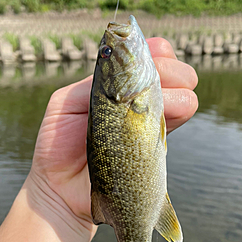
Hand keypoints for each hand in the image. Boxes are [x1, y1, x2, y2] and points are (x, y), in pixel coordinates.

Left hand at [28, 38, 197, 236]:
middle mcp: (135, 99)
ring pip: (183, 95)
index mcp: (114, 84)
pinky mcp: (156, 145)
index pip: (145, 57)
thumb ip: (97, 83)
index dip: (155, 51)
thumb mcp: (67, 104)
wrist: (62, 190)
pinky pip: (177, 121)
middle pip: (171, 72)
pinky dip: (179, 112)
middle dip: (172, 71)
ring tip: (159, 106)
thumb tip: (132, 75)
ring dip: (178, 93)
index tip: (155, 55)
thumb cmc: (58, 145)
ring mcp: (148, 122)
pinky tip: (172, 113)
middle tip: (155, 85)